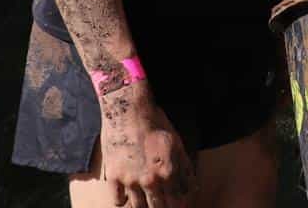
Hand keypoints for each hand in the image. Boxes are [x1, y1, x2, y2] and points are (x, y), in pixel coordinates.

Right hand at [98, 86, 192, 207]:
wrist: (128, 110)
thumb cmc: (156, 123)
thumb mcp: (177, 143)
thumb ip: (185, 168)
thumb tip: (194, 188)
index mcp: (168, 173)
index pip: (176, 203)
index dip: (179, 207)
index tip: (178, 206)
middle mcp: (149, 181)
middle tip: (161, 204)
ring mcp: (130, 180)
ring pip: (137, 207)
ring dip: (143, 206)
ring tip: (146, 202)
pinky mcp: (114, 176)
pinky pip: (117, 200)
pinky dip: (122, 201)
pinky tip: (128, 196)